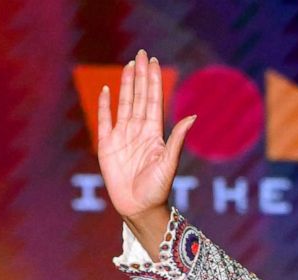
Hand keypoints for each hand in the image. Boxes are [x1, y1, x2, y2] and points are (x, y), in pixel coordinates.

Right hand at [97, 48, 195, 221]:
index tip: (154, 62)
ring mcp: (123, 136)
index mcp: (155, 133)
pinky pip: (105, 120)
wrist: (138, 206)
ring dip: (126, 85)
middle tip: (142, 54)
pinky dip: (106, 105)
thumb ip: (177, 139)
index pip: (154, 100)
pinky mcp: (107, 145)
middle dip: (141, 76)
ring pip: (125, 104)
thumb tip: (192, 117)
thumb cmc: (157, 188)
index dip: (153, 81)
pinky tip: (108, 90)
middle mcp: (139, 131)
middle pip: (140, 97)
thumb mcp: (169, 162)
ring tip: (128, 66)